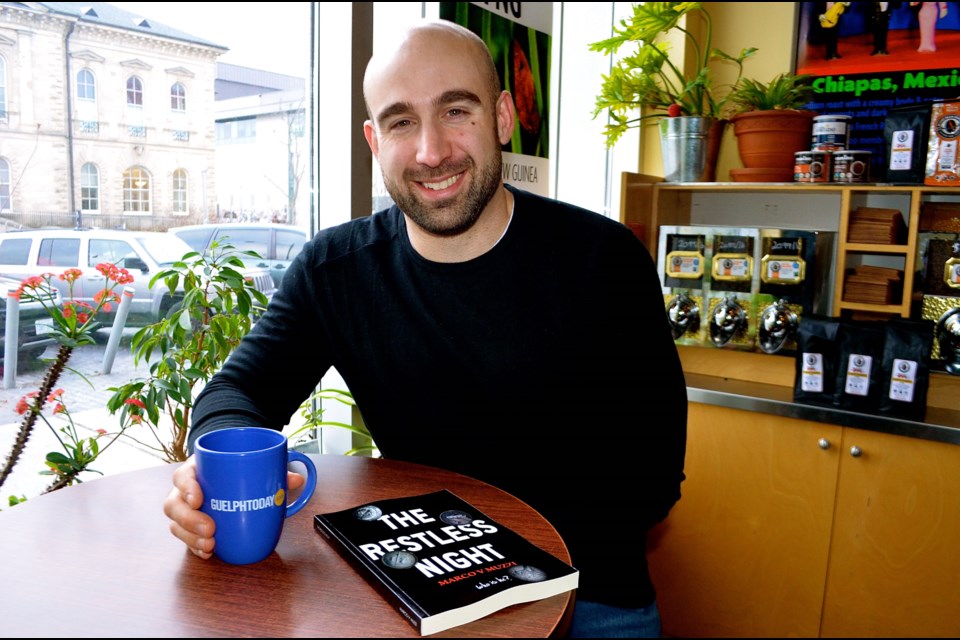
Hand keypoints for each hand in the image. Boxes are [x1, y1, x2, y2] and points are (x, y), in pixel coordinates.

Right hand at [163, 456, 307, 558]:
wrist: (231, 471)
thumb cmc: (238, 467)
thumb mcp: (253, 462)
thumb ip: (273, 469)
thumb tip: (296, 480)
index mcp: (198, 468)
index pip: (182, 475)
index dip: (186, 487)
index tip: (198, 498)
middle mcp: (186, 489)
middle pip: (174, 504)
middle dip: (189, 519)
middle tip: (210, 529)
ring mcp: (186, 508)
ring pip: (176, 524)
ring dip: (191, 538)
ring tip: (210, 545)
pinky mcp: (191, 525)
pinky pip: (186, 538)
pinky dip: (195, 547)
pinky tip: (207, 552)